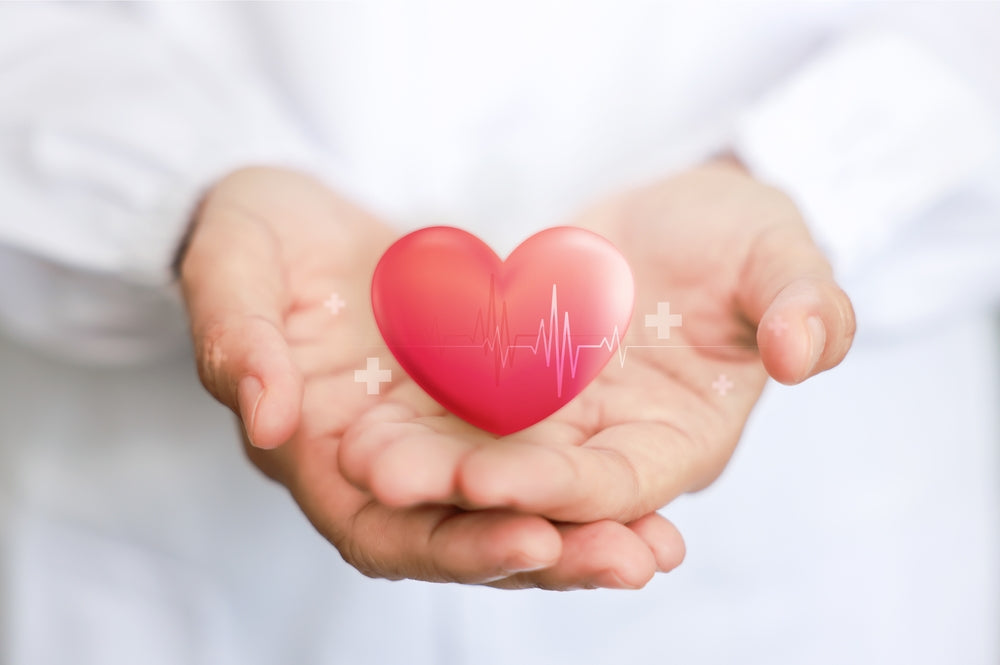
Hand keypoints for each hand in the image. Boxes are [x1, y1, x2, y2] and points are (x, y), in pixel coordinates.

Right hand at [178, 167, 683, 588]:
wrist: (298, 209)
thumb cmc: (249, 236)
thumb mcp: (229, 268)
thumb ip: (239, 341)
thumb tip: (267, 420)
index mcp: (316, 455)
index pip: (383, 530)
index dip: (452, 546)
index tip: (530, 540)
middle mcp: (385, 467)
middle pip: (465, 536)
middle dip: (547, 555)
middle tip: (630, 561)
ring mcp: (439, 438)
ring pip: (513, 505)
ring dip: (584, 531)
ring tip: (659, 548)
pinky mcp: (480, 401)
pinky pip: (539, 446)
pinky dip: (589, 474)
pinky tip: (654, 486)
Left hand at [337, 158, 855, 524]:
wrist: (668, 208)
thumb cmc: (733, 237)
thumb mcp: (776, 251)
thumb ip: (804, 302)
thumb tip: (807, 351)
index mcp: (679, 439)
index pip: (617, 485)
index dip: (559, 491)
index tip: (487, 484)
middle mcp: (606, 447)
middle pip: (535, 491)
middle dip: (466, 497)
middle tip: (390, 482)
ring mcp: (549, 421)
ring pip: (481, 462)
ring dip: (421, 470)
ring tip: (358, 459)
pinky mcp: (503, 386)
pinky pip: (450, 412)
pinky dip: (411, 421)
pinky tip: (357, 417)